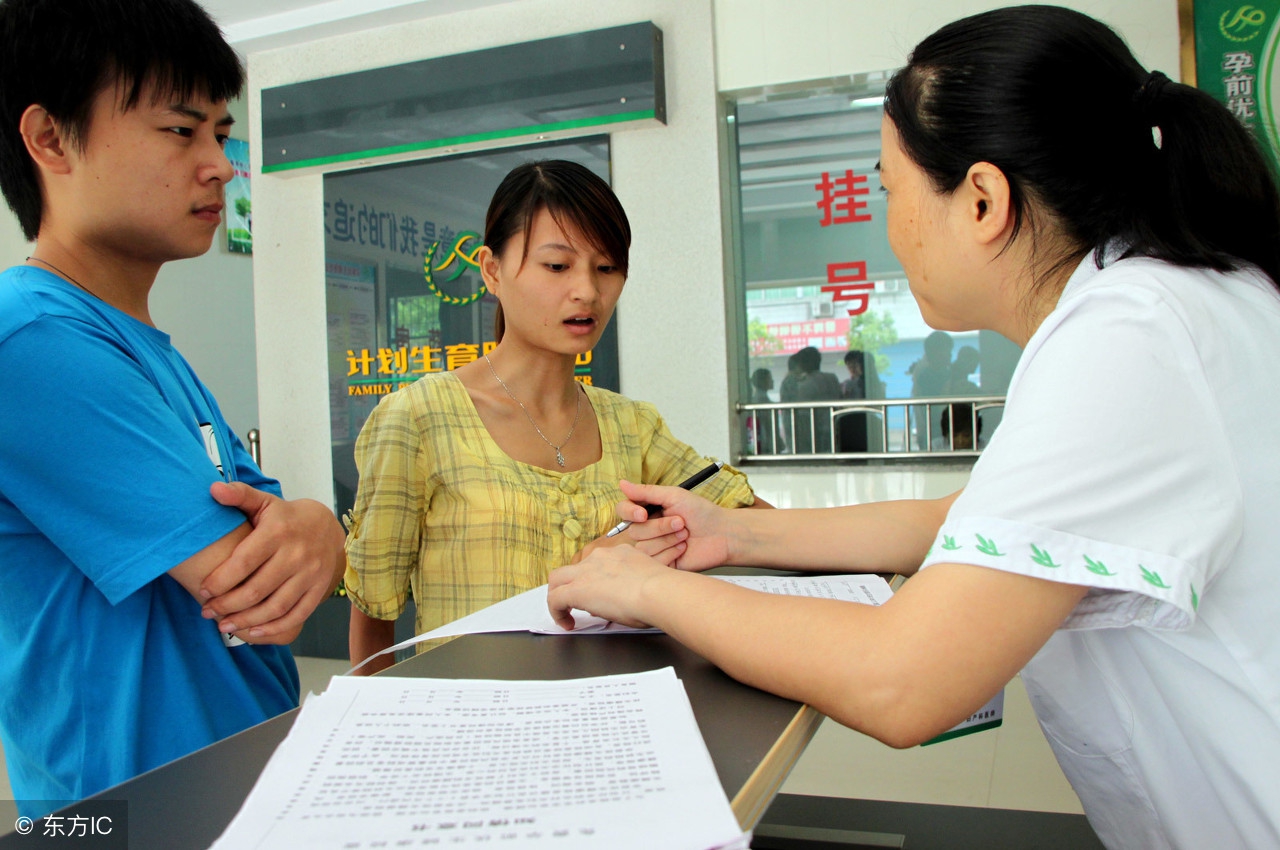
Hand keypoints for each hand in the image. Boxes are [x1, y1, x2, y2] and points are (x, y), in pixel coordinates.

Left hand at [199, 481, 345, 643]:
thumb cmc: (286, 518)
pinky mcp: (318, 590)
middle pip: (256, 590)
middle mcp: (296, 554)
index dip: (220, 581)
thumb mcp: (264, 502)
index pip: (243, 562)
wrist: (328, 527)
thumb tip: (213, 489)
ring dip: (246, 621)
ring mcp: (310, 574)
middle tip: (207, 611)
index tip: (203, 591)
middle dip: (227, 605)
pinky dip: (273, 628)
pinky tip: (253, 632)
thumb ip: (239, 495)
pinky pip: (296, 615)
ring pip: (274, 607)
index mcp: (278, 532)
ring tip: (224, 625)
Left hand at [548, 545, 676, 629]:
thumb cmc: (662, 591)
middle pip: (573, 567)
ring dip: (559, 595)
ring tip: (565, 613)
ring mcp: (586, 571)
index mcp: (619, 553)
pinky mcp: (577, 589)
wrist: (659, 592)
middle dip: (568, 584)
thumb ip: (632, 585)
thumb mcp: (646, 580)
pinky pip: (555, 599)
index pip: (596, 563)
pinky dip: (557, 613)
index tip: (598, 593)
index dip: (592, 579)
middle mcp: (600, 557)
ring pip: (557, 579)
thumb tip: (622, 599)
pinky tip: (566, 623)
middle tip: (571, 600)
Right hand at [610, 479, 733, 570]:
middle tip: (680, 522)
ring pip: (642, 548)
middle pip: (634, 531)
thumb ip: (646, 492)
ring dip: (667, 540)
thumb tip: (622, 483)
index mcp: (648, 511)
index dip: (630, 513)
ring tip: (684, 536)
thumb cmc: (702, 512)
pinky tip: (683, 549)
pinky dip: (670, 553)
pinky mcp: (661, 564)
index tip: (643, 514)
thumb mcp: (674, 495)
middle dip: (659, 527)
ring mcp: (654, 548)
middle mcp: (648, 530)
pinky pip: (653, 562)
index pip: (624, 511)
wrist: (722, 534)